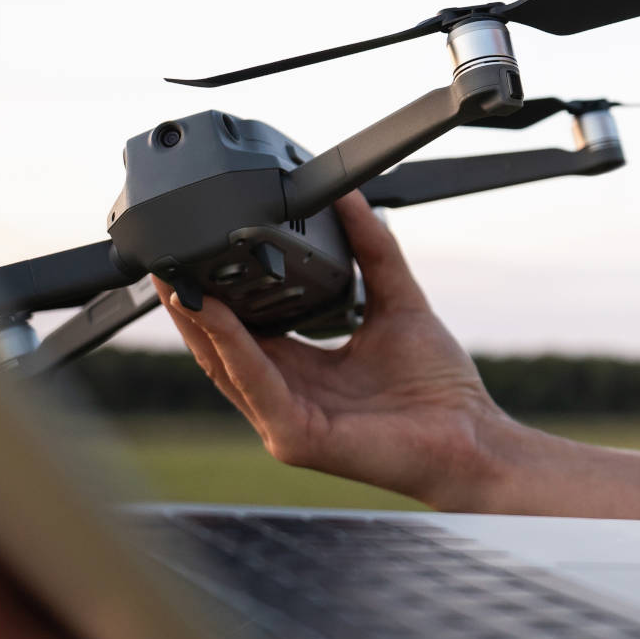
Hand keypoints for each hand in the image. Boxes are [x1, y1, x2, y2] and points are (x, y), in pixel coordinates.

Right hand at [158, 192, 516, 508]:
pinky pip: (255, 386)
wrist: (473, 441)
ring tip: (177, 281)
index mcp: (303, 369)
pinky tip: (216, 315)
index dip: (217, 292)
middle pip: (222, 348)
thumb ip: (373, 250)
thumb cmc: (441, 390)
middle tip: (166, 259)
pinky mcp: (296, 438)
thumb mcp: (398, 302)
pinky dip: (232, 348)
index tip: (197, 248)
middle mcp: (286, 396)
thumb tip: (350, 197)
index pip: (245, 328)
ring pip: (227, 366)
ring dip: (199, 323)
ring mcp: (286, 421)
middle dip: (191, 305)